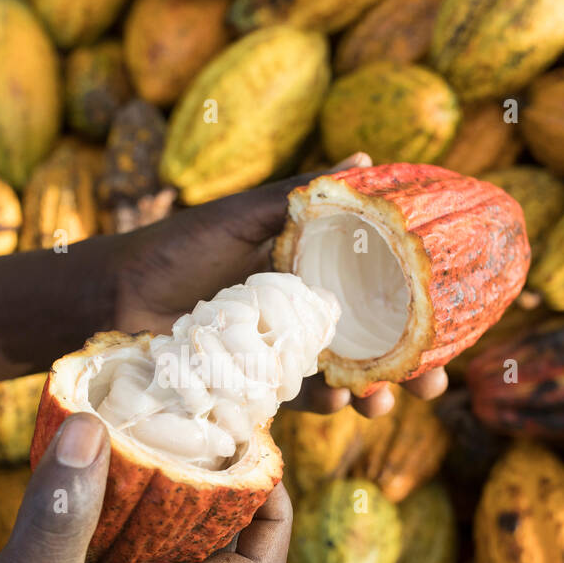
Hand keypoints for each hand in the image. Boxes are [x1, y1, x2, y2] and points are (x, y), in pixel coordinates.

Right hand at [0, 413, 291, 562]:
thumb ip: (61, 511)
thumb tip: (94, 426)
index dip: (275, 514)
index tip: (256, 454)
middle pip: (223, 545)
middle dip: (227, 485)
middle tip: (206, 424)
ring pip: (171, 537)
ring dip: (174, 487)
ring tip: (160, 426)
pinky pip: (122, 535)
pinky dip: (121, 496)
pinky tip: (95, 458)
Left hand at [113, 154, 446, 417]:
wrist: (112, 303)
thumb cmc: (173, 250)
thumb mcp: (237, 218)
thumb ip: (295, 197)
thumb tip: (367, 159)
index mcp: (308, 268)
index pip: (376, 289)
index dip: (416, 307)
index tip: (451, 323)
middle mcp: (303, 312)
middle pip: (371, 342)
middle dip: (408, 367)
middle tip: (432, 385)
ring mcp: (282, 353)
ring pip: (342, 377)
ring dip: (369, 393)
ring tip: (380, 402)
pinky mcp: (256, 387)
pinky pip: (299, 400)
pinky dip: (321, 403)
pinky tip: (332, 401)